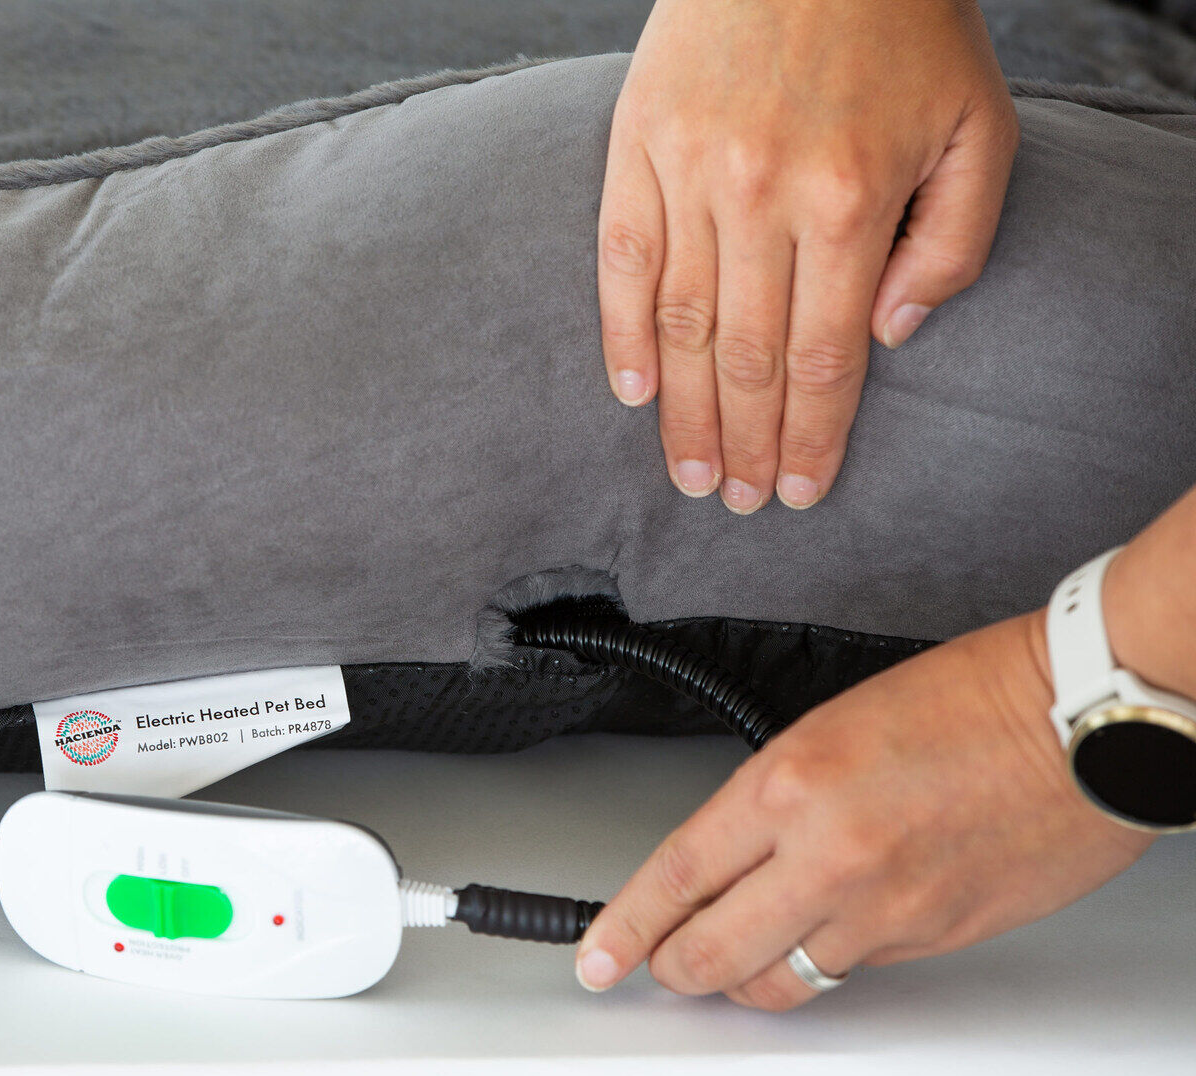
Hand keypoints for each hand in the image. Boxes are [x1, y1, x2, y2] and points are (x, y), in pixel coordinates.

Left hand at [574, 611, 1154, 1008]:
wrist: (1086, 720)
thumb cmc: (973, 699)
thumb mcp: (832, 725)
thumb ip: (775, 800)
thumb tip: (736, 858)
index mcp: (790, 784)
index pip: (677, 873)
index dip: (625, 924)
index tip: (597, 952)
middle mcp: (828, 856)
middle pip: (713, 952)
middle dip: (670, 967)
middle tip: (655, 966)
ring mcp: (884, 909)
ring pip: (782, 980)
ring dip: (748, 975)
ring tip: (737, 957)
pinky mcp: (935, 939)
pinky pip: (855, 969)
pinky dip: (826, 958)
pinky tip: (828, 929)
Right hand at [599, 0, 1018, 511]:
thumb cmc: (906, 29)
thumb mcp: (980, 126)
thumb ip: (955, 243)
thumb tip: (891, 336)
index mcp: (852, 200)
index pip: (825, 357)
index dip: (811, 437)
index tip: (800, 493)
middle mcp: (762, 195)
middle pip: (748, 357)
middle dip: (745, 444)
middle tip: (739, 503)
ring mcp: (690, 170)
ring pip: (680, 323)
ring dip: (684, 413)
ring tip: (690, 475)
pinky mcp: (637, 142)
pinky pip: (619, 257)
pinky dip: (620, 333)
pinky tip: (632, 392)